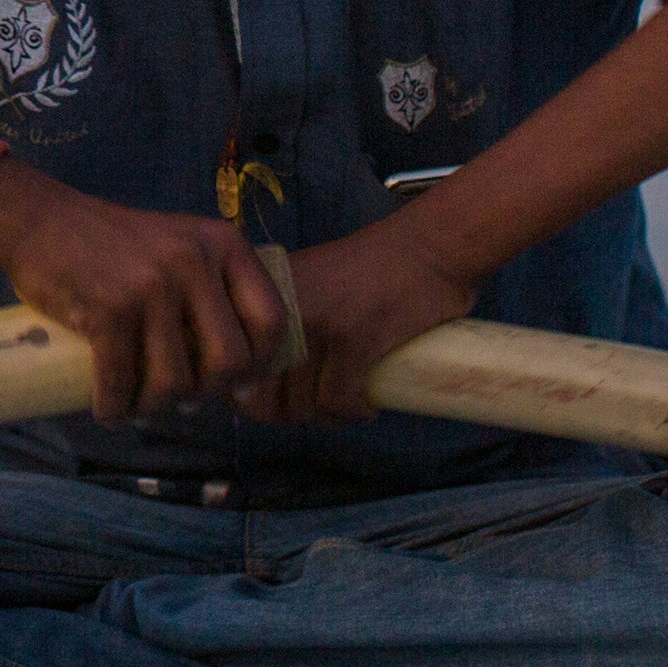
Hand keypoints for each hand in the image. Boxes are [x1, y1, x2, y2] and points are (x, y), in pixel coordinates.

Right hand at [0, 163, 286, 419]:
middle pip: (228, 362)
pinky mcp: (108, 309)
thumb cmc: (115, 245)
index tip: (236, 382)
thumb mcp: (181, 246)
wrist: (41, 220)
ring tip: (139, 402)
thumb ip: (213, 290)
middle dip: (206, 391)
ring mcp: (151, 285)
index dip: (260, 364)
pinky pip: (122, 383)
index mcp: (224, 245)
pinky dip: (114, 408)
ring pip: (174, 381)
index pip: (271, 321)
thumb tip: (238, 376)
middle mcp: (194, 262)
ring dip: (154, 407)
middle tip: (181, 395)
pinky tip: (109, 410)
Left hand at [237, 215, 480, 424]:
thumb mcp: (308, 283)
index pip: (239, 369)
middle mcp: (279, 308)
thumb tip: (248, 388)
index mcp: (262, 294)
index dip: (255, 398)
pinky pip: (339, 401)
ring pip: (303, 404)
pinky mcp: (353, 339)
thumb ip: (279, 323)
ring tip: (345, 403)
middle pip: (266, 395)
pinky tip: (367, 404)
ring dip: (326, 416)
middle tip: (320, 408)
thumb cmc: (370, 270)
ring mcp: (315, 323)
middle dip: (292, 414)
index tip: (281, 402)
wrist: (428, 250)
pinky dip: (354, 412)